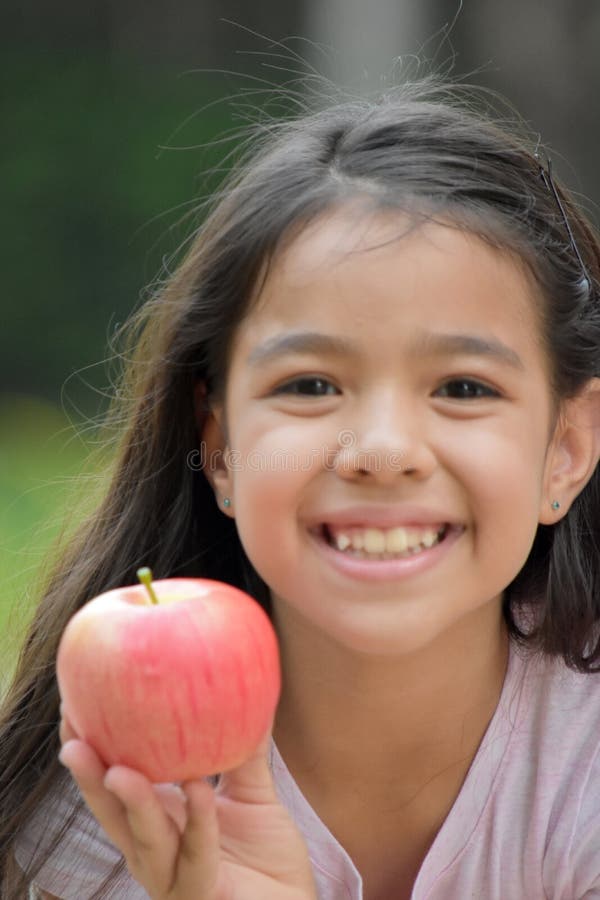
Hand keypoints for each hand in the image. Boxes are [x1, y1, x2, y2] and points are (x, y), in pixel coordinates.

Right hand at [59, 712, 316, 899]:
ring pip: (144, 840)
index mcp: (160, 822)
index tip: (73, 708)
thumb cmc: (268, 855)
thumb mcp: (254, 792)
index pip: (114, 784)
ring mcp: (175, 878)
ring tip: (120, 771)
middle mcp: (157, 851)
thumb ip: (244, 749)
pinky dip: (197, 822)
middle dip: (89, 780)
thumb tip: (244, 687)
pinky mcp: (203, 895)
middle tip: (73, 742)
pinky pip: (197, 857)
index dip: (92, 753)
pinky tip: (198, 789)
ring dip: (132, 804)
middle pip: (112, 814)